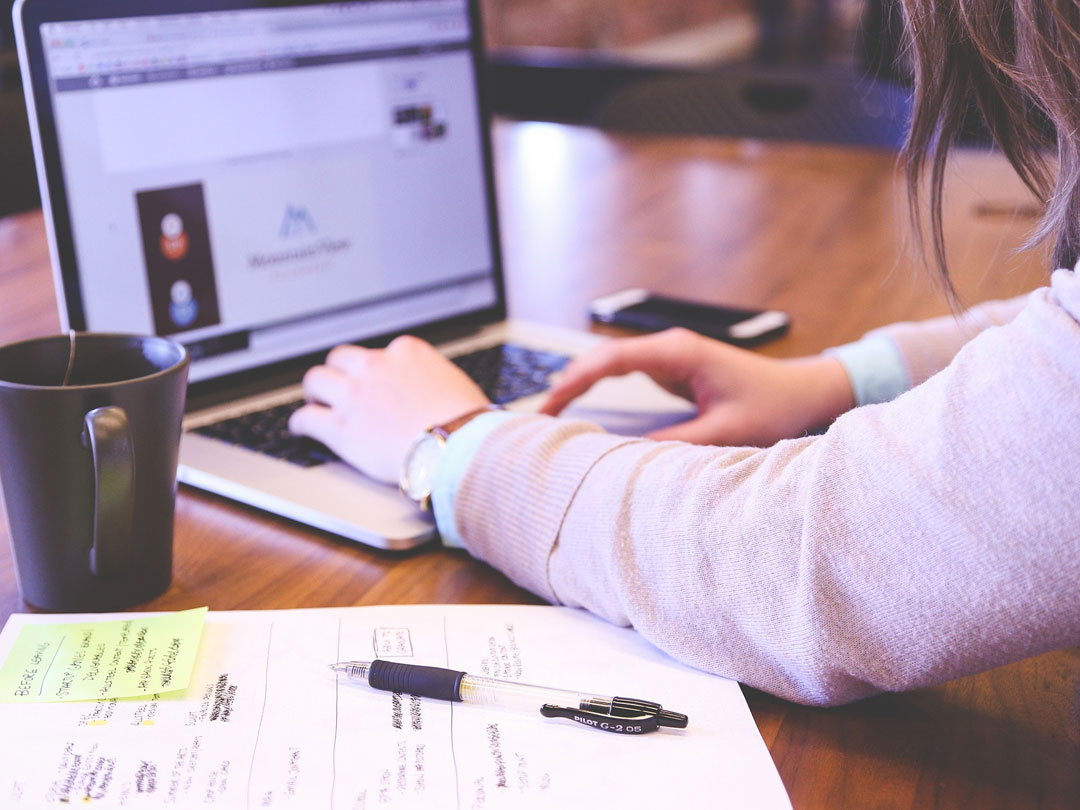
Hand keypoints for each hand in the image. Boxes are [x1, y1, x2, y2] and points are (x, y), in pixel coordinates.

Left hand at [289, 336, 489, 483]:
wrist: (459, 447)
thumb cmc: (467, 422)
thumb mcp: (453, 383)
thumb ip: (431, 379)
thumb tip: (432, 391)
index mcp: (406, 352)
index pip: (379, 352)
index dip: (373, 370)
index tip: (372, 380)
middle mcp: (376, 366)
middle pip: (340, 358)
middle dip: (338, 372)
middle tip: (337, 387)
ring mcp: (355, 396)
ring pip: (316, 380)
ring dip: (315, 392)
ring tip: (315, 403)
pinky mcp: (341, 428)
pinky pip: (306, 418)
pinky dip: (300, 423)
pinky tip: (301, 429)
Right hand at [540, 328, 854, 445]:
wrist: (804, 392)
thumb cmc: (774, 406)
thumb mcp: (725, 432)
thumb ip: (675, 444)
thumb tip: (626, 458)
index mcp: (678, 352)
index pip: (610, 360)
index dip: (574, 382)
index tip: (548, 407)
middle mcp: (669, 348)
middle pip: (601, 358)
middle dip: (567, 384)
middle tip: (538, 418)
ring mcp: (670, 356)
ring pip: (609, 365)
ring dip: (580, 385)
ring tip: (550, 416)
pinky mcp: (673, 369)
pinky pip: (625, 375)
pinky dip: (599, 389)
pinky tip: (581, 409)